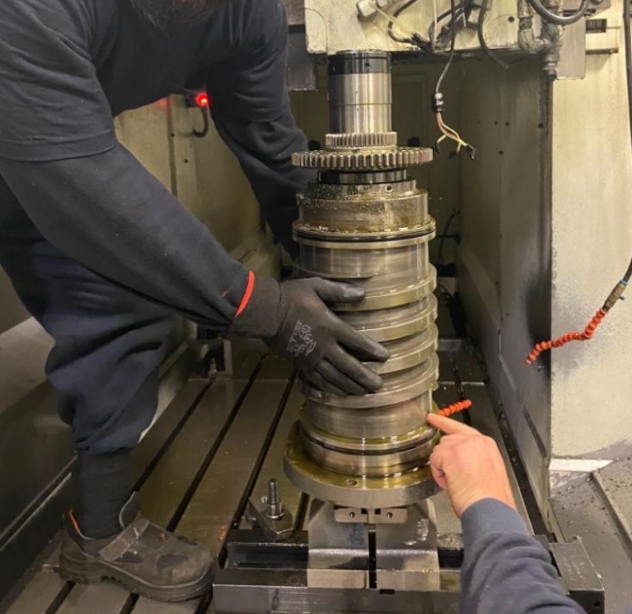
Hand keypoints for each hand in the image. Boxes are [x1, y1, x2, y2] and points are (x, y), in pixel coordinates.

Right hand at [231, 276, 388, 394]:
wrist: (265, 312)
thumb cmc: (291, 297)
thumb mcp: (315, 286)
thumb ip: (339, 291)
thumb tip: (361, 293)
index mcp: (330, 326)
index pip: (357, 341)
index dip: (372, 350)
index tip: (385, 357)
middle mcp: (323, 346)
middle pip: (348, 366)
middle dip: (364, 377)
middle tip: (378, 386)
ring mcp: (311, 358)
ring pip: (334, 377)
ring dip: (350, 386)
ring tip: (364, 393)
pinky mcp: (300, 364)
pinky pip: (317, 381)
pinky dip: (329, 389)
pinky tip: (338, 394)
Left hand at [426, 414, 515, 517]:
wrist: (490, 508)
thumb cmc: (491, 499)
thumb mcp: (487, 471)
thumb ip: (473, 459)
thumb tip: (458, 463)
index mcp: (486, 444)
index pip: (461, 429)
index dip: (445, 423)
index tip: (434, 419)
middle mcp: (475, 440)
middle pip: (447, 441)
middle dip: (445, 458)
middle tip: (453, 478)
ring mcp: (462, 444)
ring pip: (439, 450)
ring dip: (443, 468)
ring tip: (457, 484)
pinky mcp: (450, 452)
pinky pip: (434, 460)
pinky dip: (438, 474)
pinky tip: (451, 484)